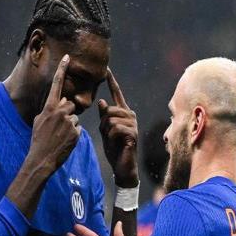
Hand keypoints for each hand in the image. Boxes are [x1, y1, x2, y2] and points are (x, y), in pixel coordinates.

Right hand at [28, 54, 80, 174]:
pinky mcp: (76, 132)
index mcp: (49, 107)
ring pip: (74, 118)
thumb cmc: (38, 139)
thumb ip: (51, 109)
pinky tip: (65, 142)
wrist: (42, 158)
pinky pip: (78, 129)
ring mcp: (69, 122)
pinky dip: (73, 135)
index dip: (62, 69)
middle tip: (57, 126)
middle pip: (70, 105)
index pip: (57, 84)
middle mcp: (60, 111)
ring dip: (70, 126)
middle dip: (66, 113)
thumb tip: (62, 102)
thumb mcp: (39, 121)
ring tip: (60, 136)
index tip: (67, 57)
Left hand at [99, 69, 138, 187]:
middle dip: (103, 123)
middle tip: (108, 135)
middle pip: (109, 109)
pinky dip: (111, 137)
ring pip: (110, 119)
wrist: (122, 166)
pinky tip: (117, 143)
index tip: (106, 69)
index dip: (112, 82)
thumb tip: (102, 101)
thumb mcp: (105, 131)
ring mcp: (133, 124)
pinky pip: (115, 128)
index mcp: (123, 113)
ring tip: (113, 140)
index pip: (117, 94)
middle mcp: (130, 115)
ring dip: (106, 131)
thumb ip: (104, 117)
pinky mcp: (133, 133)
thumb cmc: (114, 149)